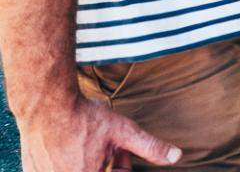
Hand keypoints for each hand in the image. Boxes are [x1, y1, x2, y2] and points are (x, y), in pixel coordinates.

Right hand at [20, 96, 178, 171]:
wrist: (46, 105)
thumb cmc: (84, 118)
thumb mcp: (123, 132)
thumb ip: (150, 148)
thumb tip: (176, 157)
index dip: (122, 166)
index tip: (121, 154)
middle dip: (105, 165)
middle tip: (103, 148)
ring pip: (77, 170)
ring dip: (85, 163)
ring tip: (85, 145)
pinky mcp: (32, 170)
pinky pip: (55, 169)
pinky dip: (64, 162)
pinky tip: (67, 145)